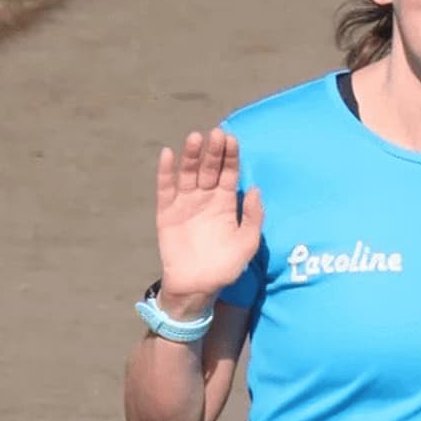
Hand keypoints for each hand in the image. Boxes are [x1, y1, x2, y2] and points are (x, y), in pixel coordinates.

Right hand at [154, 129, 263, 317]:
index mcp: (225, 203)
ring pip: (188, 174)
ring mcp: (185, 204)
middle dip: (213, 151)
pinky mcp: (167, 213)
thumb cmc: (226, 266)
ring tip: (195, 138)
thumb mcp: (247, 242)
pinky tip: (168, 155)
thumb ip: (253, 216)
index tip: (233, 139)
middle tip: (217, 133)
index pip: (229, 173)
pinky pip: (165, 189)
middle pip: (209, 169)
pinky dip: (166, 172)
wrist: (197, 286)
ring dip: (191, 156)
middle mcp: (205, 199)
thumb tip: (255, 189)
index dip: (231, 156)